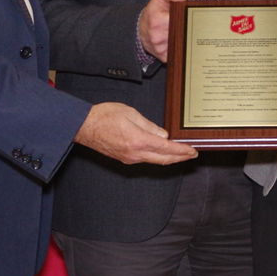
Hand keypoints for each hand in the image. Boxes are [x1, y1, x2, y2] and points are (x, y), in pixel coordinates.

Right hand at [75, 102, 197, 165]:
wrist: (84, 126)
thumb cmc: (104, 116)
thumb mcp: (131, 114)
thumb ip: (150, 126)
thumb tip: (163, 135)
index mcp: (139, 140)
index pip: (167, 148)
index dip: (182, 151)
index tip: (192, 151)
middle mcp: (135, 153)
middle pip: (163, 159)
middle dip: (180, 157)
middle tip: (192, 154)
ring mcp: (129, 158)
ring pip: (155, 161)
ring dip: (169, 158)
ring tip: (180, 153)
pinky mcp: (124, 158)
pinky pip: (145, 159)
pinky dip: (157, 157)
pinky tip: (161, 152)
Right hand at [139, 0, 188, 62]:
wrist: (140, 29)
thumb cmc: (154, 12)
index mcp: (158, 20)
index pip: (179, 20)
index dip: (186, 18)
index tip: (189, 16)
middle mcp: (158, 36)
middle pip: (182, 34)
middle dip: (187, 29)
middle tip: (189, 24)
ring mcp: (160, 48)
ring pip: (182, 44)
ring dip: (185, 38)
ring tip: (182, 31)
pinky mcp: (163, 57)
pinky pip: (178, 54)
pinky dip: (180, 48)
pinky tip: (178, 41)